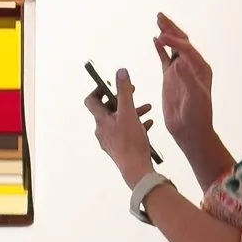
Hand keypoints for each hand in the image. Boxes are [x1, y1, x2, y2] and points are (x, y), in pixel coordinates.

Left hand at [88, 67, 159, 187]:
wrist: (136, 170)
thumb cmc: (131, 142)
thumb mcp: (129, 112)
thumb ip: (125, 91)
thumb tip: (120, 72)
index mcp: (101, 120)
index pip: (91, 100)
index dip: (100, 89)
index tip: (112, 84)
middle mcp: (102, 130)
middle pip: (108, 109)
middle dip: (123, 99)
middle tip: (133, 92)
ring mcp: (110, 140)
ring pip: (119, 120)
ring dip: (132, 112)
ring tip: (147, 109)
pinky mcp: (119, 149)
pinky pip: (126, 132)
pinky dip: (136, 125)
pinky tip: (149, 124)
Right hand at [153, 16, 215, 158]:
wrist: (190, 130)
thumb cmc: (197, 116)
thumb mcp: (195, 98)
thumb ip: (187, 79)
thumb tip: (178, 62)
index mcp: (201, 68)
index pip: (187, 49)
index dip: (174, 41)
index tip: (161, 36)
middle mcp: (192, 66)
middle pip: (181, 42)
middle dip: (171, 28)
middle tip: (160, 15)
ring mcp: (181, 71)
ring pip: (173, 47)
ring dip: (166, 33)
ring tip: (158, 19)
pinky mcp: (171, 77)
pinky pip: (165, 58)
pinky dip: (160, 48)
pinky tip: (155, 39)